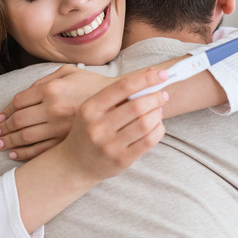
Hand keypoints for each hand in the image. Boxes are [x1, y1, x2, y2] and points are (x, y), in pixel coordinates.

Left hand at [0, 65, 115, 159]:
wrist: (121, 102)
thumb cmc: (92, 85)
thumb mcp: (69, 72)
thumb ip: (45, 80)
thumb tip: (25, 94)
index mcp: (51, 88)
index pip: (18, 101)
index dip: (6, 111)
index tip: (0, 119)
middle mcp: (53, 107)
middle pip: (19, 121)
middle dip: (4, 129)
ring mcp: (60, 126)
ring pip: (26, 137)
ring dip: (10, 142)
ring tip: (1, 145)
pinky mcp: (67, 140)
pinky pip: (40, 150)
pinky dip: (25, 154)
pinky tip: (15, 155)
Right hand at [55, 68, 167, 182]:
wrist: (74, 164)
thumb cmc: (88, 130)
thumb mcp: (93, 110)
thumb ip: (118, 93)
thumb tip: (151, 73)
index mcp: (90, 108)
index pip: (123, 87)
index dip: (146, 78)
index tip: (162, 74)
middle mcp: (98, 127)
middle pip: (137, 106)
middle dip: (155, 97)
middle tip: (162, 95)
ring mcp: (109, 145)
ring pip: (145, 123)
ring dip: (158, 113)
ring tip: (158, 111)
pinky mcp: (121, 160)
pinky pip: (148, 140)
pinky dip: (158, 129)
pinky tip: (157, 125)